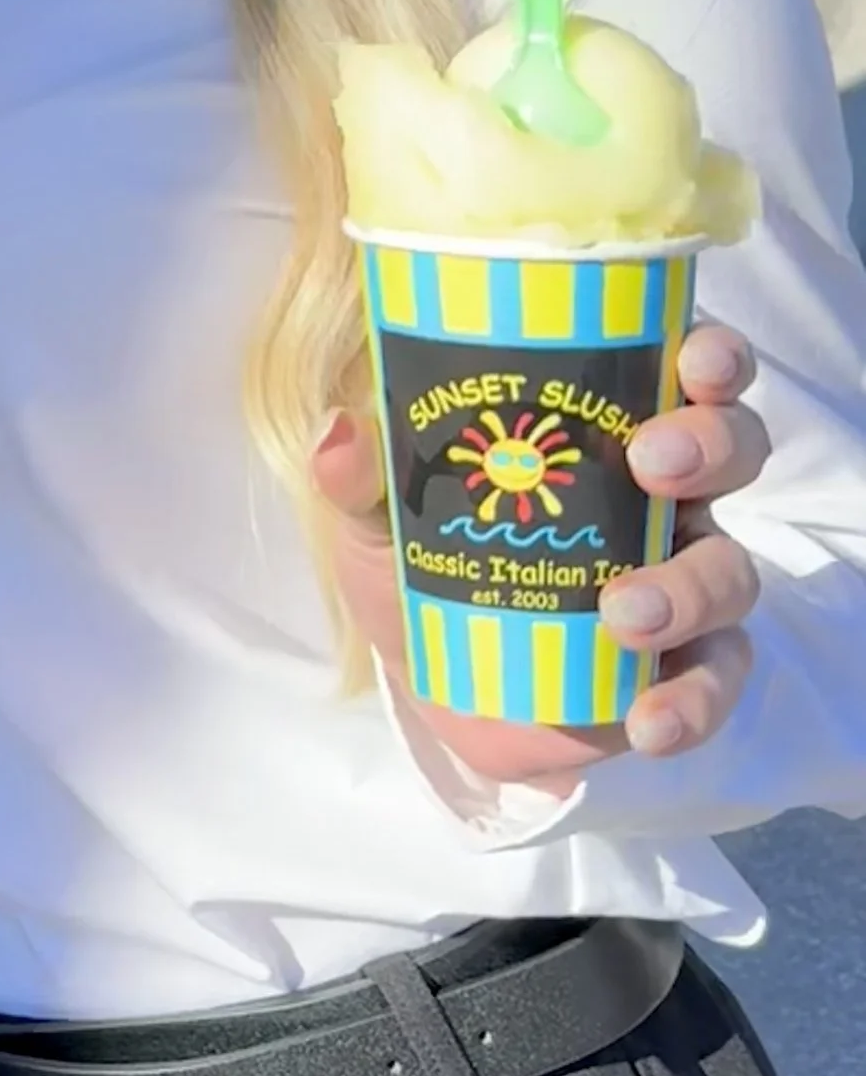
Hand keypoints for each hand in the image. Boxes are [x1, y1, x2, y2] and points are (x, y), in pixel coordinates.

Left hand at [310, 321, 766, 794]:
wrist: (430, 683)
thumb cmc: (420, 562)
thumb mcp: (377, 515)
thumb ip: (360, 473)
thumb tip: (342, 433)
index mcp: (605, 427)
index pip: (686, 366)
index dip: (709, 355)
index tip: (689, 360)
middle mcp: (662, 495)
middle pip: (733, 448)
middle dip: (710, 447)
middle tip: (651, 463)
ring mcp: (679, 581)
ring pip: (731, 568)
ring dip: (689, 588)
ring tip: (623, 616)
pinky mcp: (678, 669)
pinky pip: (716, 679)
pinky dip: (693, 701)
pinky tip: (649, 719)